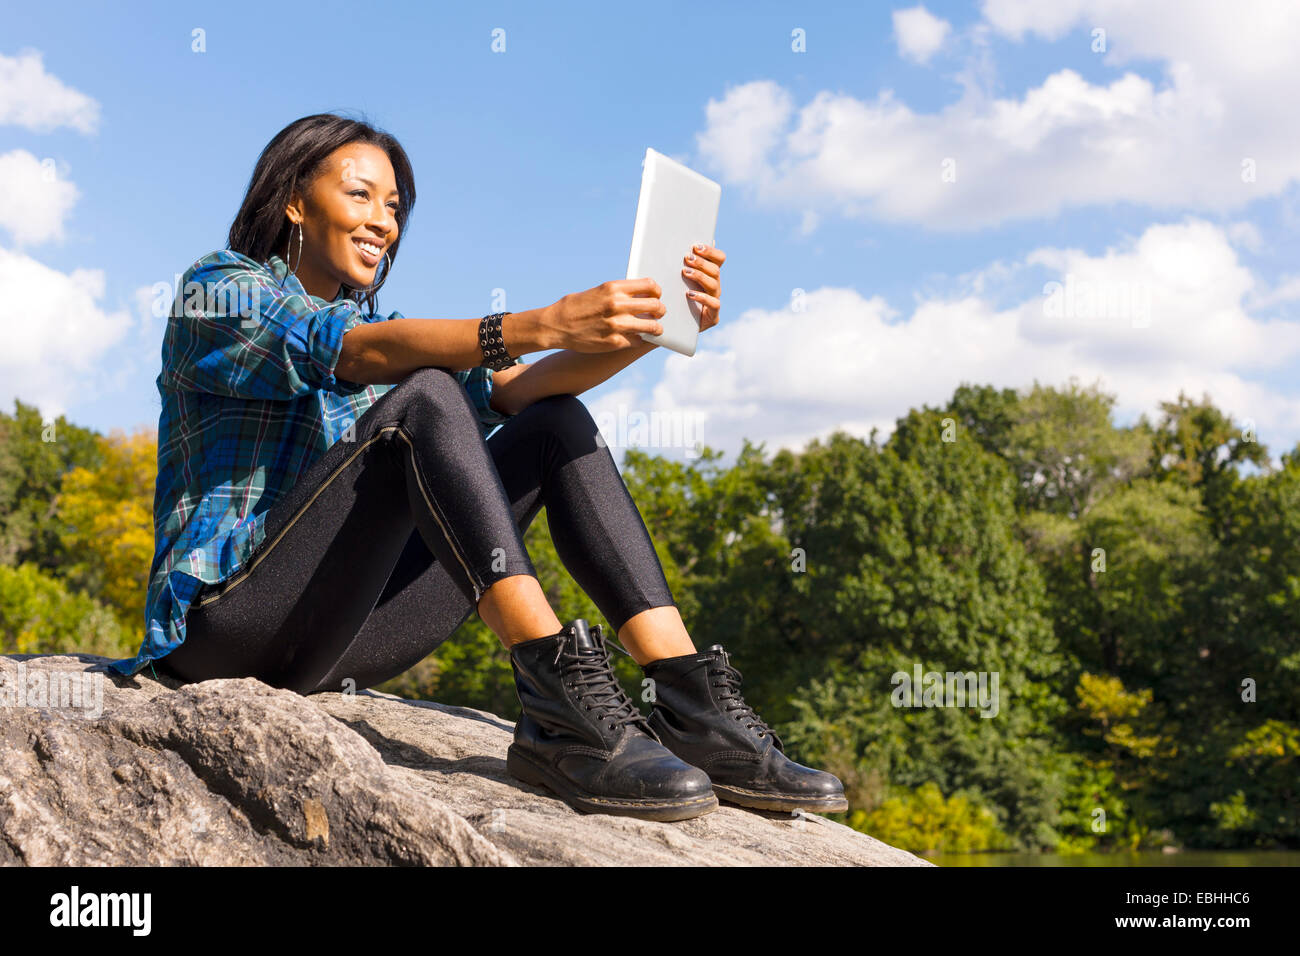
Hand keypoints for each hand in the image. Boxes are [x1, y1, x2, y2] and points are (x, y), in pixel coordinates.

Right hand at [543, 278, 665, 351]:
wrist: (556, 325)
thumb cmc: (576, 306)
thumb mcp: (598, 291)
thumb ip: (619, 293)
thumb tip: (640, 296)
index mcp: (613, 288)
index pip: (649, 285)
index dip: (657, 291)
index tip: (656, 296)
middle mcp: (617, 304)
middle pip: (655, 305)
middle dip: (660, 310)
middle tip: (659, 314)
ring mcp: (617, 325)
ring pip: (652, 326)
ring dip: (656, 328)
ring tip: (655, 329)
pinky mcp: (614, 342)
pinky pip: (638, 341)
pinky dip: (638, 339)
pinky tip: (634, 337)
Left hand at [682, 243, 724, 331]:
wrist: (675, 327)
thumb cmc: (675, 299)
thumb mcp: (677, 280)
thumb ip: (682, 265)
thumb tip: (679, 244)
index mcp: (711, 275)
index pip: (719, 259)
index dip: (711, 251)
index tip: (696, 246)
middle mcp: (715, 287)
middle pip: (715, 270)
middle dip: (701, 262)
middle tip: (687, 258)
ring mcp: (715, 301)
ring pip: (714, 284)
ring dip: (700, 276)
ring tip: (685, 272)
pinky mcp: (713, 316)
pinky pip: (713, 304)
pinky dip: (702, 298)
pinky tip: (689, 294)